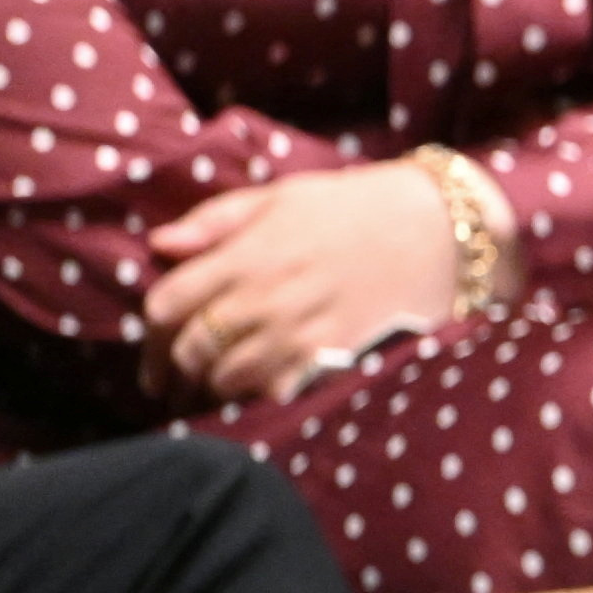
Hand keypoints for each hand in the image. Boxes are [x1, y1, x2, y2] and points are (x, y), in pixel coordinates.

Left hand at [141, 160, 462, 406]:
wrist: (440, 229)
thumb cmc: (356, 206)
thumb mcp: (281, 197)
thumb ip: (216, 221)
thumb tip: (160, 245)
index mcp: (247, 255)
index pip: (167, 305)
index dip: (152, 331)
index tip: (157, 341)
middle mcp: (267, 298)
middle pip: (192, 349)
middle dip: (174, 367)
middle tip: (172, 379)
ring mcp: (301, 332)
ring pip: (228, 378)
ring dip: (212, 385)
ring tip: (210, 388)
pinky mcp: (336, 358)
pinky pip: (277, 391)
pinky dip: (259, 395)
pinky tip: (258, 392)